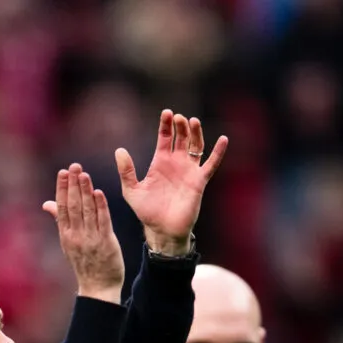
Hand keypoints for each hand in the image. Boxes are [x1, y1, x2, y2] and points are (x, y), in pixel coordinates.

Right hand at [42, 163, 123, 303]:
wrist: (97, 288)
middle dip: (73, 185)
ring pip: (86, 211)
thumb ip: (60, 221)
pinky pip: (102, 221)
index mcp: (66, 234)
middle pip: (72, 206)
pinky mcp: (105, 242)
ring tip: (84, 174)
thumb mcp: (68, 243)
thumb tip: (46, 203)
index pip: (62, 207)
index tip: (63, 172)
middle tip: (74, 166)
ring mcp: (90, 239)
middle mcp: (76, 235)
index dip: (62, 188)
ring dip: (85, 191)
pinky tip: (98, 193)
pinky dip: (100, 207)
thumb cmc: (84, 263)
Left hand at [115, 110, 227, 255]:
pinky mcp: (199, 181)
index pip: (165, 137)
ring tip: (193, 121)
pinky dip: (218, 152)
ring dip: (196, 133)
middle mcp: (176, 163)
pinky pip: (211, 164)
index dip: (166, 125)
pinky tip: (223, 139)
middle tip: (178, 117)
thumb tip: (119, 150)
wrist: (162, 230)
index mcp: (160, 162)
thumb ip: (126, 171)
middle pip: (181, 137)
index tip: (166, 113)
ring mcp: (189, 171)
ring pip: (196, 146)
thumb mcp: (131, 190)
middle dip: (181, 126)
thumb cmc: (147, 211)